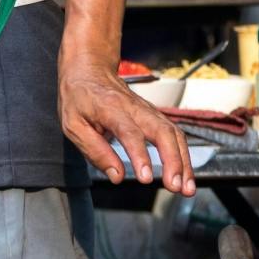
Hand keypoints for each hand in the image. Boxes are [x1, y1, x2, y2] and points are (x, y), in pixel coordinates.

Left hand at [60, 56, 195, 194]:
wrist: (89, 70)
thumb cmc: (79, 98)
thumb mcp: (72, 125)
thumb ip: (94, 151)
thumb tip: (116, 176)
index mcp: (110, 108)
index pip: (129, 132)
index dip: (140, 155)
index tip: (146, 177)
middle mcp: (135, 108)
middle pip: (161, 131)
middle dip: (173, 160)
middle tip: (174, 186)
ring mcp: (148, 110)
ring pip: (173, 133)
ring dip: (183, 161)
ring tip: (186, 187)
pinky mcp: (155, 116)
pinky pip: (174, 134)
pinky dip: (183, 155)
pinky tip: (185, 175)